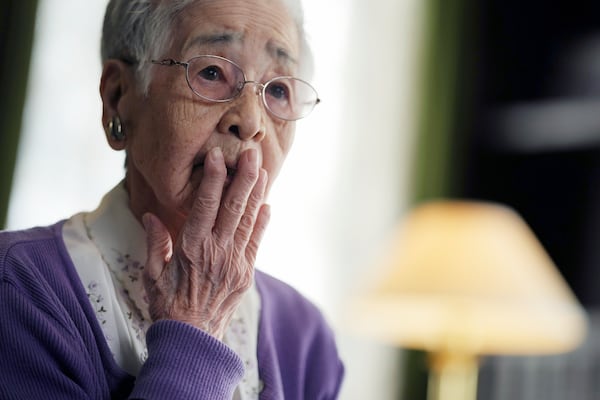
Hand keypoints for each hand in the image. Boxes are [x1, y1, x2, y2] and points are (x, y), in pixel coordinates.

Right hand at [142, 147, 269, 338]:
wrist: (193, 339)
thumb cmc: (167, 306)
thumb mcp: (152, 274)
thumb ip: (154, 243)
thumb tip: (152, 215)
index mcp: (191, 248)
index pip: (204, 205)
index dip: (212, 178)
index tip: (217, 155)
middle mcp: (216, 251)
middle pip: (233, 207)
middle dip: (243, 177)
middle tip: (252, 152)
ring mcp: (235, 262)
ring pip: (248, 220)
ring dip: (256, 192)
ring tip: (262, 168)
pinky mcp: (246, 272)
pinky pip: (256, 242)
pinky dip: (262, 222)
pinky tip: (267, 203)